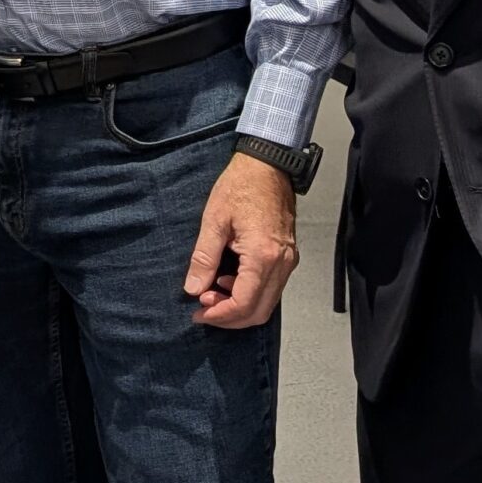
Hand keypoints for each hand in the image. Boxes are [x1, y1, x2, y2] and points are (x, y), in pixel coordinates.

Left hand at [184, 151, 300, 328]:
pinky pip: (272, 288)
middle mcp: (282, 263)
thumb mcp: (213, 220)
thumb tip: (193, 288)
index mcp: (263, 256)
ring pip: (268, 303)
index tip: (198, 313)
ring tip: (213, 291)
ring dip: (240, 306)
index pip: (244, 304)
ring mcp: (288, 261)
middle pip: (259, 312)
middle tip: (203, 307)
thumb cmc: (241, 186)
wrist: (268, 165)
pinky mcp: (288, 256)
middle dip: (229, 317)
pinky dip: (251, 293)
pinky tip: (230, 279)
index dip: (220, 316)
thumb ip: (204, 258)